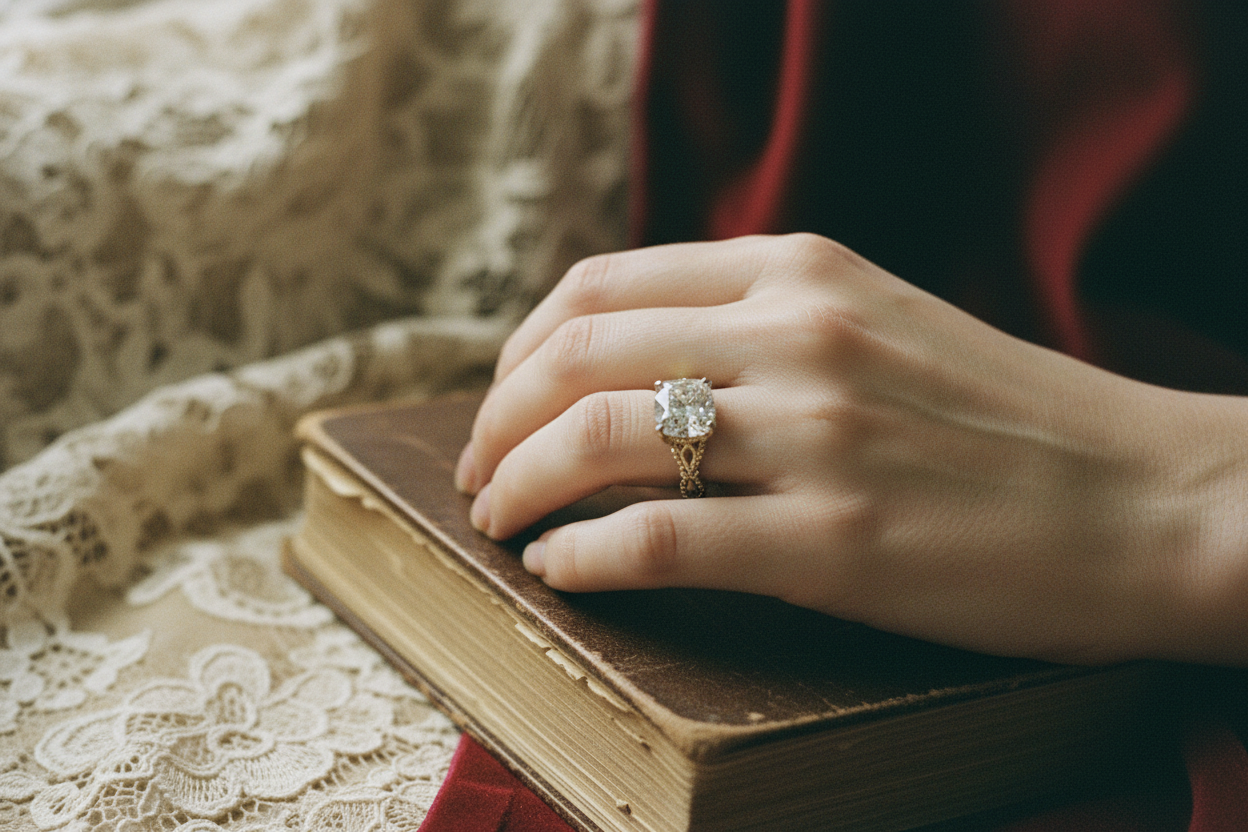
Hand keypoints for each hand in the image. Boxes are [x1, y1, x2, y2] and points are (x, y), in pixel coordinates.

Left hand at [456, 234, 1247, 664]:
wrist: (1154, 498)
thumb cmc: (1011, 422)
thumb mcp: (879, 322)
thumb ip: (762, 322)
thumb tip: (629, 367)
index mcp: (802, 268)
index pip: (597, 285)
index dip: (521, 350)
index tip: (502, 403)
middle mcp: (798, 333)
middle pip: (572, 357)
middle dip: (494, 420)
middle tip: (478, 475)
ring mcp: (816, 434)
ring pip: (593, 439)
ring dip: (516, 487)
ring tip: (500, 524)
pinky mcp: (837, 541)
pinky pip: (657, 538)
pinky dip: (583, 558)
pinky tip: (564, 573)